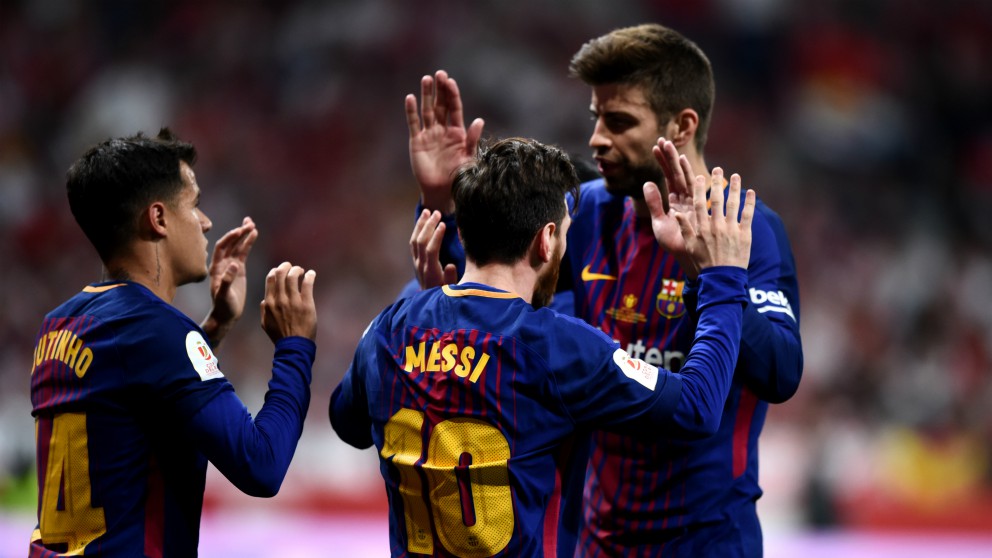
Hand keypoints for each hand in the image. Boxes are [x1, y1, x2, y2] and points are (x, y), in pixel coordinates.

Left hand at [201, 217, 257, 346]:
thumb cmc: (223, 307)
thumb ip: (227, 280)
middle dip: (239, 233)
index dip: (230, 238)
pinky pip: (243, 253)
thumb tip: (234, 265)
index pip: (222, 247)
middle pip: (230, 243)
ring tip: (252, 225)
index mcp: (216, 268)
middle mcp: (222, 264)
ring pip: (237, 246)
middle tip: (249, 223)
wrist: (226, 316)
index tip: (239, 231)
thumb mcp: (223, 295)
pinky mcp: (239, 270)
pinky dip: (248, 244)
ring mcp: (231, 266)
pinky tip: (254, 235)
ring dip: (244, 235)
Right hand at [260, 262, 316, 341]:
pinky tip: (312, 274)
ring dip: (297, 270)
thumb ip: (263, 310)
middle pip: (280, 274)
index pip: (270, 279)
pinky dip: (310, 276)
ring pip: (293, 276)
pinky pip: (307, 284)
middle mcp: (280, 299)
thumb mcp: (265, 324)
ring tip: (302, 271)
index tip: (281, 270)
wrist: (294, 346)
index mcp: (269, 303)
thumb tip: (264, 300)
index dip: (275, 271)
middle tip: (292, 267)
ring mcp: (293, 301)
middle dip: (286, 266)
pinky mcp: (306, 304)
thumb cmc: (280, 336)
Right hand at [405, 70, 484, 213]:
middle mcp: (442, 130)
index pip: (454, 108)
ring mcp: (429, 134)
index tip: (450, 81)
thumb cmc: (458, 176)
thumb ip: (472, 139)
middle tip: (439, 73)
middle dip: (440, 89)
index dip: (452, 95)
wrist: (441, 191)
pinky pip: (414, 123)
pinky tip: (410, 98)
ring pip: (427, 110)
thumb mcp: (468, 157)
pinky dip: (411, 111)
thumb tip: (479, 120)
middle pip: (441, 105)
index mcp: (457, 132)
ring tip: (426, 79)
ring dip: (427, 95)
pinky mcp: (417, 141)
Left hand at [411, 209, 457, 288]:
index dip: (436, 237)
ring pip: (415, 240)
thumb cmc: (445, 294)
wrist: (430, 304)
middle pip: (421, 241)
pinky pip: (413, 243)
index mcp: (431, 271)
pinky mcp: (415, 260)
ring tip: (427, 211)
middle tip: (437, 213)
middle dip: (428, 226)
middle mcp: (421, 265)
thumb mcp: (451, 289)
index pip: (431, 250)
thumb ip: (451, 278)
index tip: (443, 224)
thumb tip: (451, 265)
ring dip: (421, 225)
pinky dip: (417, 230)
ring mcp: (416, 262)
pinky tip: (423, 221)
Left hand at [643, 138, 697, 274]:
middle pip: (676, 173)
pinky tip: (685, 164)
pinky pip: (693, 189)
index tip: (656, 147)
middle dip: (670, 157)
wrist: (688, 258)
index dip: (662, 162)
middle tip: (663, 140)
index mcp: (674, 201)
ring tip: (671, 147)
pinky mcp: (697, 209)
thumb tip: (647, 182)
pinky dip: (689, 175)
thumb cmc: (675, 243)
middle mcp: (684, 198)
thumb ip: (653, 203)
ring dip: (677, 163)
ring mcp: (692, 202)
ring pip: (684, 178)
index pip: (667, 177)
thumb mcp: (659, 223)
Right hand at [674, 168, 753, 272]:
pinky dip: (750, 203)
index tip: (699, 176)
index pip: (699, 203)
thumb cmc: (703, 263)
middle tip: (718, 169)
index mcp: (702, 228)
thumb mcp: (689, 246)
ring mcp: (731, 229)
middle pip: (717, 199)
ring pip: (733, 204)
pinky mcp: (744, 235)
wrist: (722, 278)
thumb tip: (676, 213)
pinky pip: (748, 215)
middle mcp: (716, 226)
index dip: (699, 189)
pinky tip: (751, 192)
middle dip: (717, 182)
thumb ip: (684, 228)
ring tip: (736, 175)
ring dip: (735, 188)